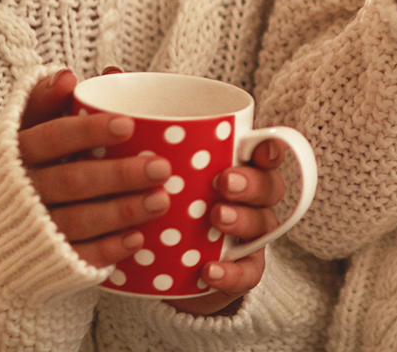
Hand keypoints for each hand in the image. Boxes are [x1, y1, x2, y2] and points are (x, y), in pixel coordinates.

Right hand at [18, 67, 171, 268]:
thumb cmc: (24, 166)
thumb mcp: (30, 130)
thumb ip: (55, 101)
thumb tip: (88, 73)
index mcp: (17, 153)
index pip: (50, 138)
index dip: (87, 131)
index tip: (128, 124)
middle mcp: (20, 192)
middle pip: (71, 181)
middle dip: (119, 175)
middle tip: (162, 167)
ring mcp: (31, 230)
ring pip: (78, 221)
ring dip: (122, 212)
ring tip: (162, 201)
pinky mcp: (44, 263)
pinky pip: (77, 258)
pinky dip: (108, 250)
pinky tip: (138, 240)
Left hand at [163, 139, 287, 315]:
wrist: (161, 273)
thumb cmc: (163, 212)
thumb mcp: (156, 183)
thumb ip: (156, 159)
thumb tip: (126, 124)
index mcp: (239, 171)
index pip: (266, 155)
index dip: (270, 149)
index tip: (257, 151)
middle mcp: (251, 202)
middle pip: (269, 187)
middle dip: (252, 182)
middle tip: (225, 181)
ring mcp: (250, 238)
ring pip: (263, 225)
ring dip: (243, 219)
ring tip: (217, 217)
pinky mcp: (242, 271)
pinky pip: (249, 272)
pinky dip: (233, 272)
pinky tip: (210, 269)